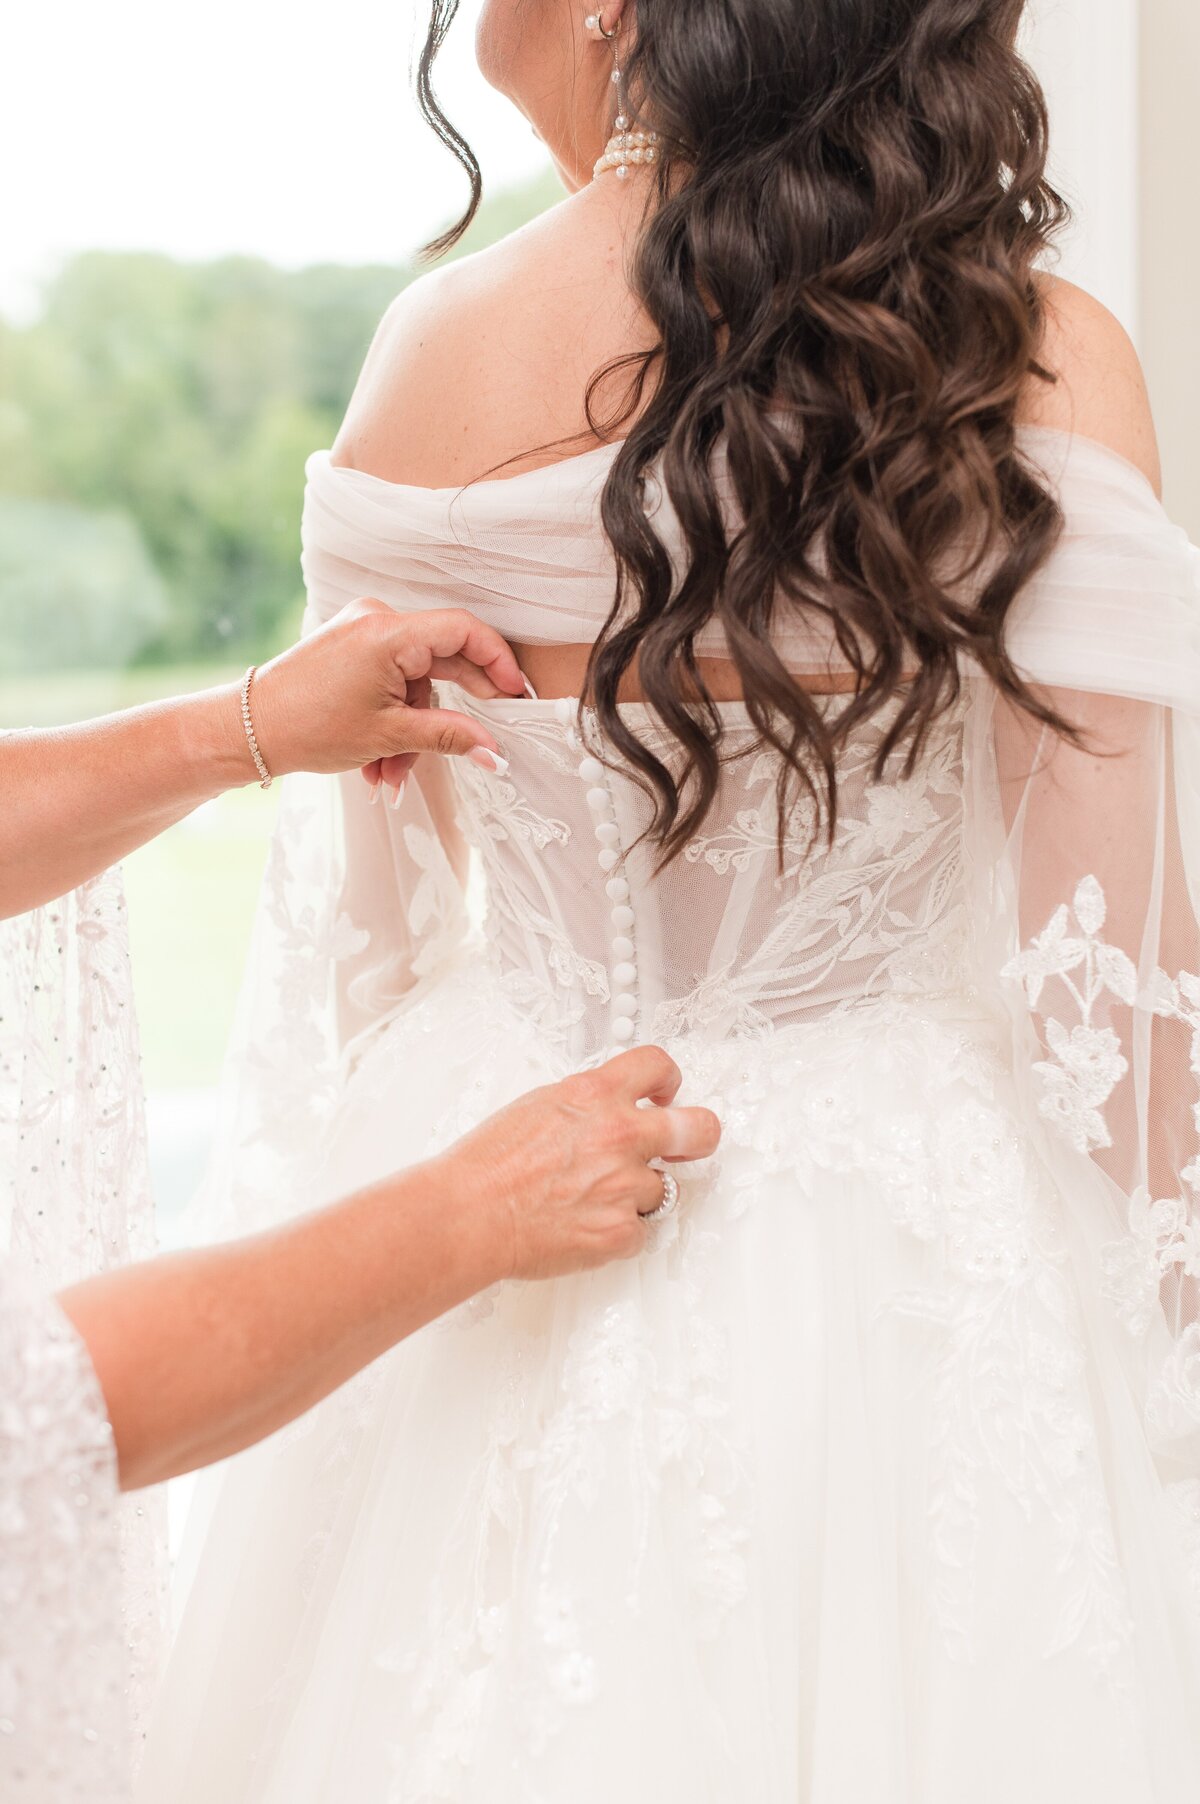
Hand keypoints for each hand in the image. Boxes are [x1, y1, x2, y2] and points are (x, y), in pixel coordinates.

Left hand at [246, 598, 525, 786]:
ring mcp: (362, 632)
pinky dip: (391, 720)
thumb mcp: (388, 736)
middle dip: (446, 715)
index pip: (464, 630)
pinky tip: (376, 762)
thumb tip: (495, 751)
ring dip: (411, 732)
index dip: (498, 660)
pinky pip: (391, 681)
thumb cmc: (309, 728)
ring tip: (390, 776)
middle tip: (477, 742)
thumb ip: (449, 737)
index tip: (515, 694)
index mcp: (389, 632)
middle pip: (442, 658)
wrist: (249, 729)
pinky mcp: (351, 647)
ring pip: (414, 682)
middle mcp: (377, 620)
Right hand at [430, 1047, 721, 1281]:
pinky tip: (581, 1227)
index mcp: (595, 1095)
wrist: (470, 1214)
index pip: (657, 1065)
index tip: (666, 1092)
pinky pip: (638, 1231)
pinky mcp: (621, 1231)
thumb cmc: (488, 1164)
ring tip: (588, 1200)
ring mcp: (625, 1185)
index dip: (669, 1078)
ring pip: (661, 1188)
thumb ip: (586, 1104)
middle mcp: (620, 1135)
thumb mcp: (539, 1105)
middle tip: (685, 1143)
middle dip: (699, 1135)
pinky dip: (616, 1232)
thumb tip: (608, 1109)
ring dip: (634, 1194)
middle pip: (700, 1127)